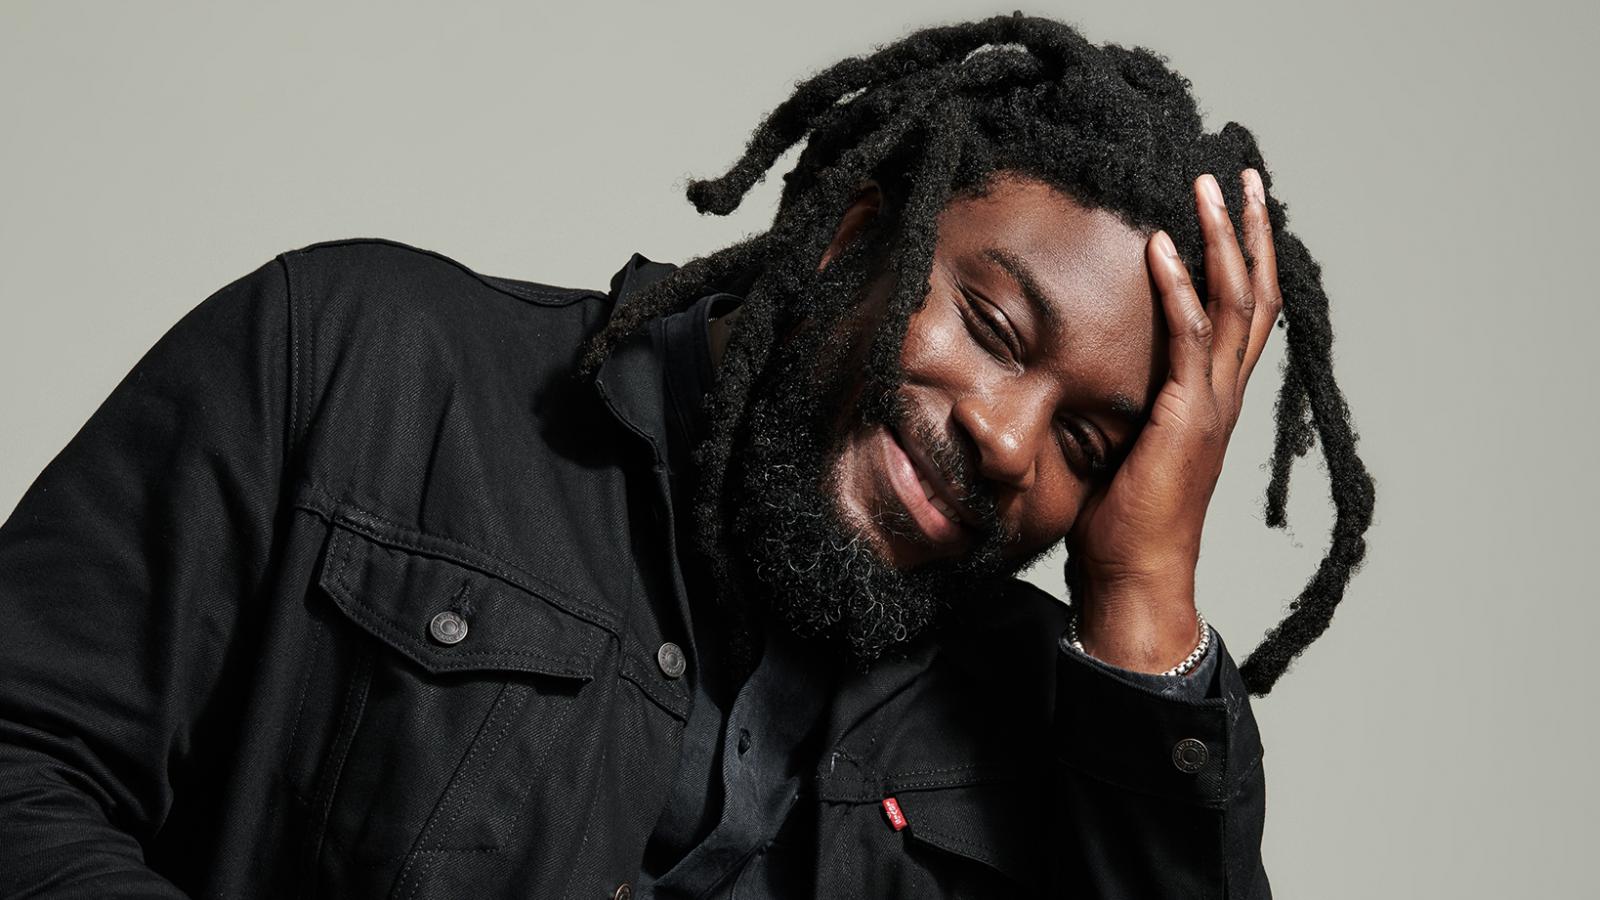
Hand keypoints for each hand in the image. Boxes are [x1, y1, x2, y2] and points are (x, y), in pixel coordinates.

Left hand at [1064, 169, 1281, 672]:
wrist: (1134, 579)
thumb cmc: (1122, 524)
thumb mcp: (1125, 448)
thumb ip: (1123, 407)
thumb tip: (1084, 378)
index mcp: (1211, 400)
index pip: (1241, 314)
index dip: (1245, 258)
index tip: (1237, 208)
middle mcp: (1222, 395)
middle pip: (1253, 295)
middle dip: (1249, 231)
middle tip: (1242, 173)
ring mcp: (1210, 406)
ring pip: (1232, 305)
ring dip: (1222, 241)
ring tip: (1210, 185)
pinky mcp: (1184, 419)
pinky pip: (1187, 342)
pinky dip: (1178, 289)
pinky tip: (1164, 246)